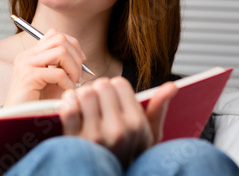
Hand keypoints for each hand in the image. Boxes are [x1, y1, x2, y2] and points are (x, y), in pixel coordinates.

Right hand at [4, 29, 83, 105]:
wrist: (20, 120)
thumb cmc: (37, 104)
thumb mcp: (52, 81)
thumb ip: (62, 66)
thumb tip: (82, 56)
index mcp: (31, 54)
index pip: (55, 34)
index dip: (73, 45)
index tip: (81, 62)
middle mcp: (26, 56)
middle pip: (60, 39)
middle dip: (76, 56)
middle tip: (78, 76)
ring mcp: (26, 64)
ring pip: (61, 51)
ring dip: (73, 68)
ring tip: (73, 83)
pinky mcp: (28, 76)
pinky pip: (58, 73)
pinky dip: (68, 83)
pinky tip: (66, 93)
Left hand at [59, 77, 177, 167]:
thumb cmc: (129, 154)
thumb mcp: (148, 136)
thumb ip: (158, 109)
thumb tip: (171, 86)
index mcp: (136, 123)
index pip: (120, 83)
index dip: (113, 87)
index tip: (110, 97)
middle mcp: (118, 129)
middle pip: (101, 85)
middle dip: (97, 89)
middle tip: (96, 100)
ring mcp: (95, 135)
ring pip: (84, 93)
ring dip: (81, 95)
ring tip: (84, 104)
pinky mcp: (75, 139)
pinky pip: (69, 106)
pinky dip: (67, 102)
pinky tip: (73, 108)